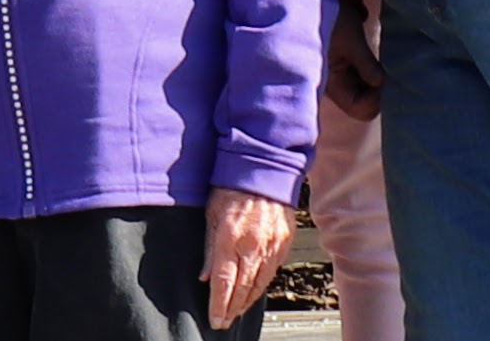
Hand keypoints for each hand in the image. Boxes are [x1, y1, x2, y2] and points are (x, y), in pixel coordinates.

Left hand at [201, 187, 291, 329]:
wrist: (264, 168)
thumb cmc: (232, 185)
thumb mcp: (211, 213)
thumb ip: (209, 247)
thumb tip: (206, 276)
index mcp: (230, 237)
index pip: (224, 282)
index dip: (219, 305)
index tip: (215, 320)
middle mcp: (252, 245)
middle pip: (242, 288)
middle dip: (232, 308)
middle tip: (224, 322)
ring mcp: (271, 246)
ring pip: (259, 283)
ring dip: (247, 301)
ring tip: (236, 312)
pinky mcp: (283, 243)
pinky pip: (272, 271)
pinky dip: (261, 285)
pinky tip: (254, 292)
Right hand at [323, 2, 384, 120]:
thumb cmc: (327, 17)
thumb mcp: (350, 38)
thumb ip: (366, 63)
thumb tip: (381, 83)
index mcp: (332, 83)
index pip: (359, 108)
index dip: (376, 101)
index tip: (386, 80)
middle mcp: (336, 84)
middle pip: (364, 103)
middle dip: (380, 92)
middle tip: (391, 72)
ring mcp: (341, 75)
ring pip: (367, 91)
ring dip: (379, 81)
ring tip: (386, 63)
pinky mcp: (346, 63)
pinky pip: (365, 78)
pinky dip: (374, 72)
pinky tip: (378, 58)